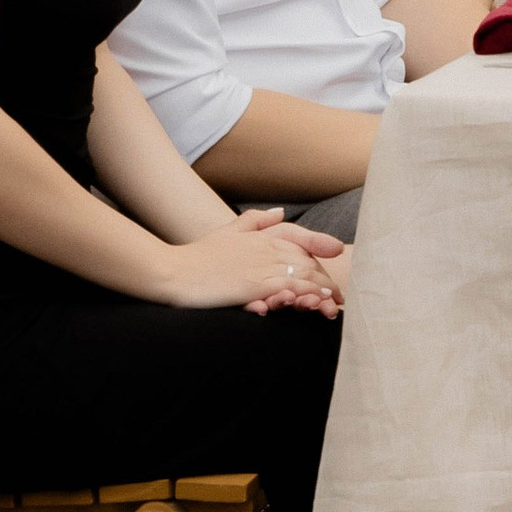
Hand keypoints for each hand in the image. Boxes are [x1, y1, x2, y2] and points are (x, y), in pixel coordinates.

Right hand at [156, 216, 347, 315]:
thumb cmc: (197, 255)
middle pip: (308, 260)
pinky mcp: (254, 284)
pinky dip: (307, 291)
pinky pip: (288, 286)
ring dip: (322, 288)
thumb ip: (255, 221)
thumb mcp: (228, 231)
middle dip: (326, 278)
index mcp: (262, 236)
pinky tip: (318, 298)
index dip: (321, 252)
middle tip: (339, 296)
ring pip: (303, 273)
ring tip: (335, 301)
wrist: (172, 272)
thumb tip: (281, 211)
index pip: (302, 241)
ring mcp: (261, 266)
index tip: (334, 265)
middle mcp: (267, 248)